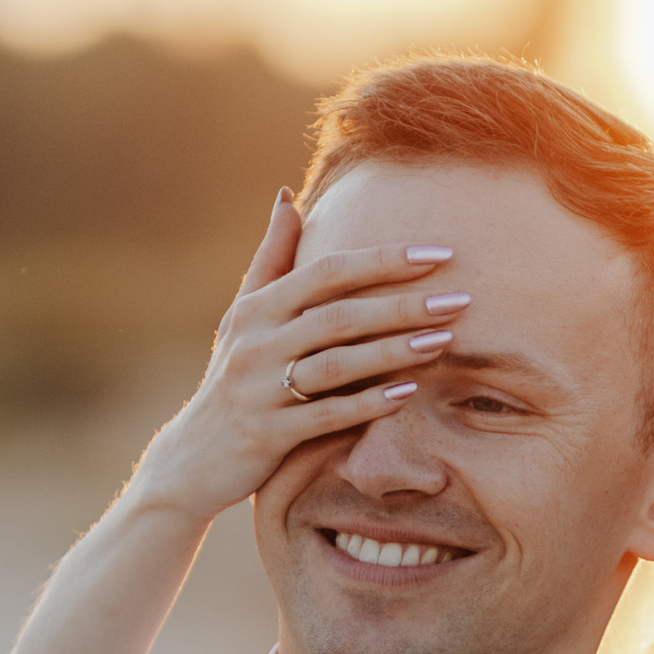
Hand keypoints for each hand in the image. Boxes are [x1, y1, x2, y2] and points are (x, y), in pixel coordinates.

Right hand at [125, 193, 474, 528]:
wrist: (194, 456)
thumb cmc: (233, 377)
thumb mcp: (243, 315)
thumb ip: (271, 258)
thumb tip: (286, 196)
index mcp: (258, 308)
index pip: (328, 272)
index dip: (383, 260)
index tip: (439, 253)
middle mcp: (257, 342)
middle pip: (339, 315)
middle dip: (402, 305)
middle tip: (459, 300)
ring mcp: (261, 389)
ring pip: (336, 364)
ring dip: (393, 351)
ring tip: (444, 340)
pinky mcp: (268, 433)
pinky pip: (326, 416)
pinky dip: (368, 403)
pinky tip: (408, 392)